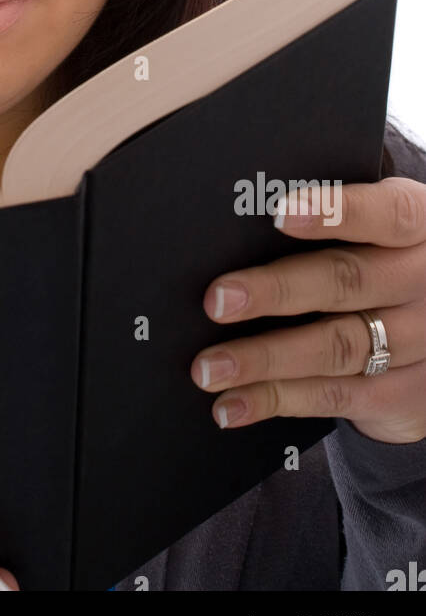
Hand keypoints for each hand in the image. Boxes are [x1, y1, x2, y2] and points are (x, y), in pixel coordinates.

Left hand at [190, 176, 425, 443]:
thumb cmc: (382, 261)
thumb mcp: (379, 233)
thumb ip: (333, 219)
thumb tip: (241, 214)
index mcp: (419, 228)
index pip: (388, 214)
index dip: (336, 211)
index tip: (281, 213)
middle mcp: (422, 283)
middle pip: (348, 282)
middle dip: (276, 291)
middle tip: (218, 299)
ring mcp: (417, 343)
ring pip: (336, 346)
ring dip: (264, 358)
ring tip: (210, 366)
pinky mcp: (398, 394)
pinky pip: (332, 397)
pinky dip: (275, 399)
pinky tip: (233, 404)